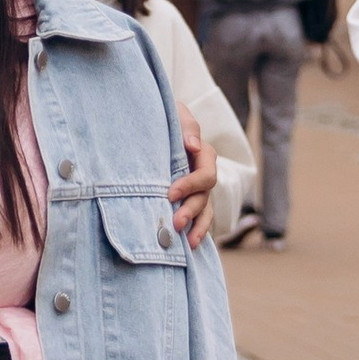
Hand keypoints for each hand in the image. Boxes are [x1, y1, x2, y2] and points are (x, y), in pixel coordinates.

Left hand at [171, 107, 215, 245]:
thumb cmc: (165, 116)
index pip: (205, 175)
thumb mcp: (175, 113)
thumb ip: (186, 126)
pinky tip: (188, 246)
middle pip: (204, 197)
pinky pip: (198, 217)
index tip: (171, 194)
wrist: (153, 123)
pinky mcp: (188, 199)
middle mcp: (203, 174)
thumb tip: (193, 145)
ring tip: (188, 243)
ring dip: (197, 227)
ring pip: (204, 211)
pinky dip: (195, 230)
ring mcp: (197, 189)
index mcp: (203, 154)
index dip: (191, 185)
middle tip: (175, 223)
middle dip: (191, 211)